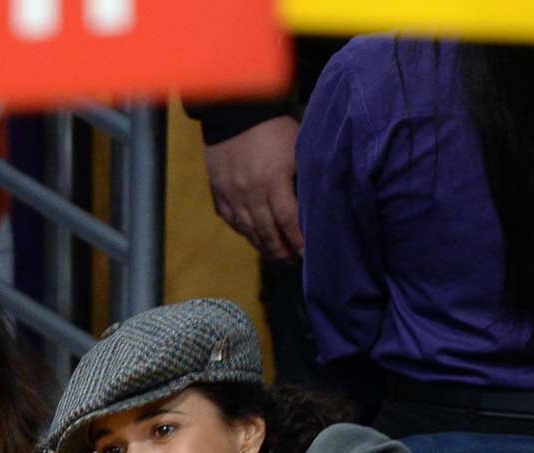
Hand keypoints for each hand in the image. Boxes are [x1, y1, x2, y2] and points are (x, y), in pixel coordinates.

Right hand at [203, 116, 302, 259]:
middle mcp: (251, 193)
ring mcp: (232, 195)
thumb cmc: (273, 127)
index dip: (299, 241)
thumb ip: (303, 177)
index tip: (307, 254)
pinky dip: (244, 232)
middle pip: (268, 232)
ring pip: (249, 230)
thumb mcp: (297, 148)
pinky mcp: (218, 192)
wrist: (235, 111)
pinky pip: (231, 220)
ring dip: (263, 247)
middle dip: (282, 250)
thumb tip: (315, 205)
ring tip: (276, 256)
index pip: (289, 221)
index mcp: (274, 181)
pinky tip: (253, 238)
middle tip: (292, 262)